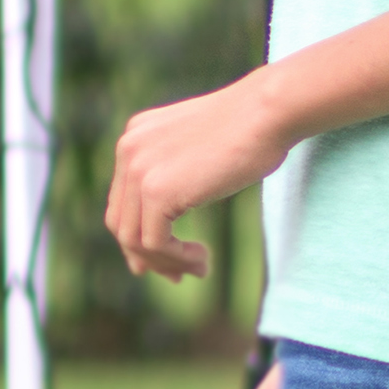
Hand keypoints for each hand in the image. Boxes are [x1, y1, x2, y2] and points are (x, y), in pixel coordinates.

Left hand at [101, 72, 294, 281]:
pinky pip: (154, 243)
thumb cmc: (251, 129)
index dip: (140, 236)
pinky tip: (202, 259)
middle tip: (176, 276)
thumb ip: (174, 174)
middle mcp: (127, 150)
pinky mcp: (156, 191)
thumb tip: (165, 218)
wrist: (268, 112)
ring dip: (165, 262)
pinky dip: (176, 259)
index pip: (122, 200)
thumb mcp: (198, 149)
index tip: (168, 259)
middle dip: (146, 256)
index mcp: (134, 138)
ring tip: (198, 270)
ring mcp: (138, 170)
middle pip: (120, 221)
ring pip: (132, 238)